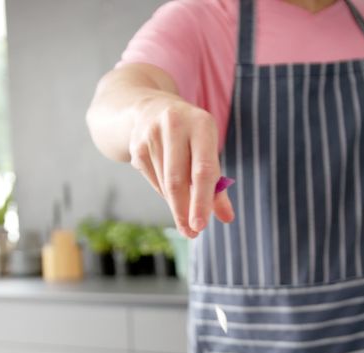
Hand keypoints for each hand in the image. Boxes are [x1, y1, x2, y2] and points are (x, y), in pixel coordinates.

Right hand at [129, 95, 234, 237]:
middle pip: (178, 180)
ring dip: (175, 204)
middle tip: (191, 233)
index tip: (201, 225)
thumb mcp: (207, 150)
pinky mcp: (136, 145)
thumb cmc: (190, 137)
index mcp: (201, 123)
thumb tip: (227, 218)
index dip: (202, 200)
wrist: (151, 109)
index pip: (203, 170)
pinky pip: (153, 180)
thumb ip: (217, 185)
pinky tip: (170, 191)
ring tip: (184, 214)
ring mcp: (152, 134)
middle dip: (184, 211)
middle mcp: (175, 124)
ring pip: (165, 183)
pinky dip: (164, 193)